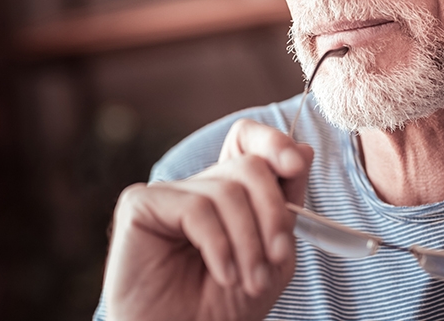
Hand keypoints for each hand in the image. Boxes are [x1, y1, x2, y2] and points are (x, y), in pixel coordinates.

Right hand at [102, 119, 313, 320]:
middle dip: (273, 213)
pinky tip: (224, 273)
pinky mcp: (140, 205)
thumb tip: (303, 150)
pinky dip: (220, 245)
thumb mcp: (273, 255)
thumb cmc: (223, 307)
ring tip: (250, 280)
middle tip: (277, 257)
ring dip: (249, 241)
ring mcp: (167, 194)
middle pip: (248, 165)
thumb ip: (286, 204)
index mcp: (227, 192)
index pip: (247, 139)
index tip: (295, 167)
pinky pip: (196, 208)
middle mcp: (197, 187)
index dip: (273, 142)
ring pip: (227, 190)